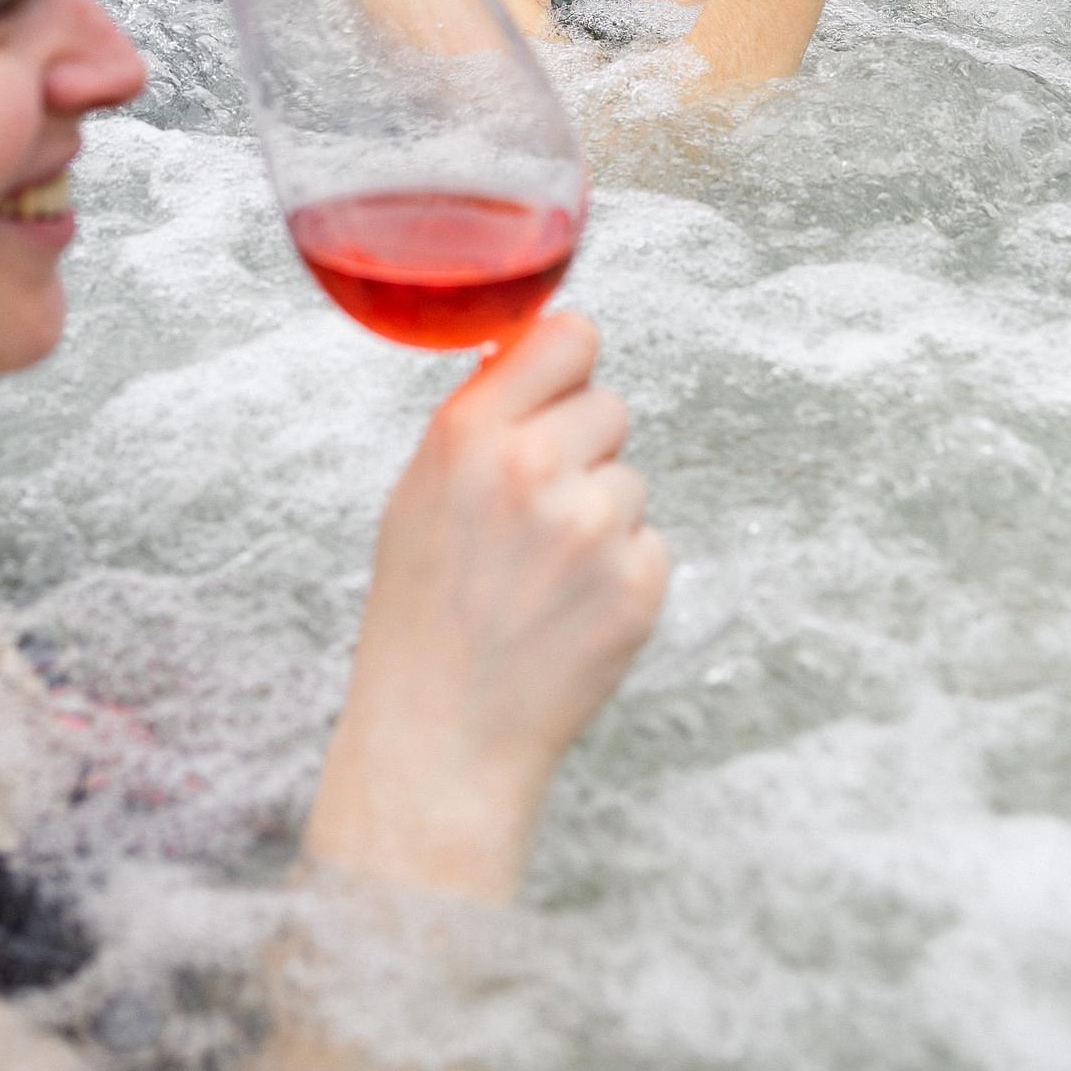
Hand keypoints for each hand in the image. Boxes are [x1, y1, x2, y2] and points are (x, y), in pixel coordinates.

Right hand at [303, 314, 667, 901]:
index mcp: (469, 432)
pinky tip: (570, 609)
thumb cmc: (423, 611)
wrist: (443, 734)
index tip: (557, 391)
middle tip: (534, 512)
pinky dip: (622, 572)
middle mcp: (532, 466)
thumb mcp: (419, 489)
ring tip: (543, 573)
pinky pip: (652, 542)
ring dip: (601, 514)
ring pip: (630, 479)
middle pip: (610, 405)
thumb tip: (533, 350)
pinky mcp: (637, 584)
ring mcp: (591, 526)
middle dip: (582, 447)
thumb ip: (482, 417)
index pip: (569, 336)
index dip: (566, 365)